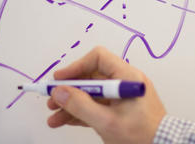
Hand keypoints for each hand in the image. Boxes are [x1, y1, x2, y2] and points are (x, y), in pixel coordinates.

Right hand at [46, 46, 166, 143]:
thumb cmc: (143, 135)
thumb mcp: (107, 121)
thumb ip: (81, 106)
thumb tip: (59, 92)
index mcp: (127, 77)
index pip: (98, 59)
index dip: (76, 66)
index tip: (59, 80)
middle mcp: (124, 83)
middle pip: (91, 77)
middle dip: (69, 89)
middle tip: (51, 100)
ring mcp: (122, 97)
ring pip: (91, 94)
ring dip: (71, 103)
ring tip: (53, 116)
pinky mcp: (120, 110)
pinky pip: (96, 106)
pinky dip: (81, 112)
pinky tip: (64, 121)